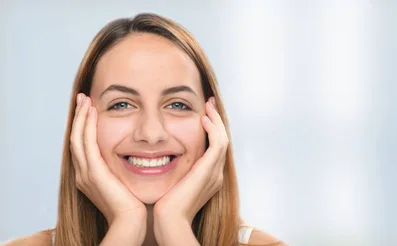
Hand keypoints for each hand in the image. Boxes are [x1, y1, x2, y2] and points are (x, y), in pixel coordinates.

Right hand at [70, 94, 146, 243]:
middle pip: (76, 139)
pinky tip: (92, 112)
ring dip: (81, 117)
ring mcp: (86, 173)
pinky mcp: (93, 172)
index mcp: (90, 177)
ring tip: (85, 100)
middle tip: (83, 99)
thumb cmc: (135, 207)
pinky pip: (86, 143)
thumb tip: (140, 159)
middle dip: (79, 117)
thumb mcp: (127, 184)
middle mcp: (84, 174)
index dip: (85, 127)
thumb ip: (126, 171)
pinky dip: (87, 126)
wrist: (131, 223)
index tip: (91, 110)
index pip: (83, 146)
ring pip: (77, 137)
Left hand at [153, 97, 228, 244]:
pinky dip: (213, 129)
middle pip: (223, 140)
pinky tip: (203, 119)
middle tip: (210, 103)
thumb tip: (161, 158)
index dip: (211, 130)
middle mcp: (216, 173)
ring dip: (216, 120)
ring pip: (223, 138)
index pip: (215, 148)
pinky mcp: (210, 169)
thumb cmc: (164, 206)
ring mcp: (216, 172)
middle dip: (217, 120)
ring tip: (208, 105)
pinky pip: (218, 143)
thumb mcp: (171, 183)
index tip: (203, 115)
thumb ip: (173, 170)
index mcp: (208, 177)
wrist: (170, 220)